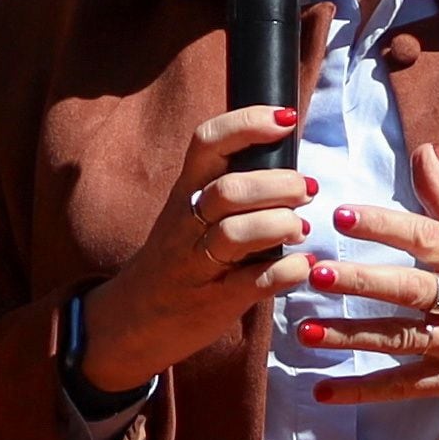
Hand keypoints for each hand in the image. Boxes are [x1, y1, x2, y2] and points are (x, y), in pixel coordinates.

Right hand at [77, 84, 327, 394]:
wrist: (131, 320)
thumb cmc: (176, 258)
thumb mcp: (188, 213)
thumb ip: (228, 186)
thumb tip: (286, 153)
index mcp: (185, 193)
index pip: (208, 142)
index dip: (247, 124)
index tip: (285, 119)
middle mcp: (187, 224)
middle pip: (229, 189)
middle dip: (277, 184)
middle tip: (308, 190)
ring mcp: (198, 264)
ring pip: (236, 233)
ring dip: (281, 225)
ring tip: (302, 230)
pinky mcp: (214, 302)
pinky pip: (252, 284)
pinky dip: (285, 272)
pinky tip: (304, 266)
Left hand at [300, 144, 438, 433]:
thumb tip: (424, 150)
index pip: (425, 237)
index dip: (383, 225)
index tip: (341, 214)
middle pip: (410, 289)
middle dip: (363, 281)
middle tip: (318, 272)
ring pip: (400, 339)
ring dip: (351, 336)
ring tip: (306, 331)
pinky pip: (403, 386)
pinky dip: (363, 390)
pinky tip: (324, 390)